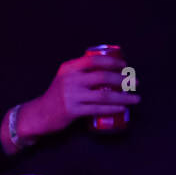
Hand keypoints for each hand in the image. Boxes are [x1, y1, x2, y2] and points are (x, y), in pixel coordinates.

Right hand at [21, 53, 139, 136]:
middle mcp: (69, 80)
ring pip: (103, 96)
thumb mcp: (64, 78)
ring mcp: (70, 96)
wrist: (39, 114)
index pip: (94, 61)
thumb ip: (81, 72)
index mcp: (68, 69)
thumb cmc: (57, 95)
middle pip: (102, 77)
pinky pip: (98, 109)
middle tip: (135, 83)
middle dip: (123, 79)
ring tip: (136, 98)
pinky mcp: (72, 111)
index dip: (112, 62)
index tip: (125, 66)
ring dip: (124, 97)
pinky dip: (113, 108)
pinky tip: (122, 108)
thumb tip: (109, 68)